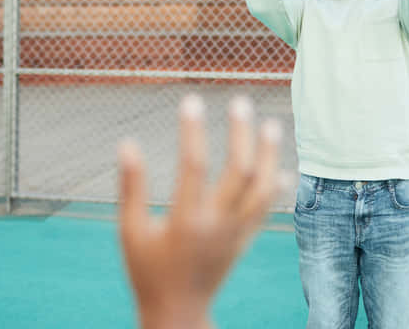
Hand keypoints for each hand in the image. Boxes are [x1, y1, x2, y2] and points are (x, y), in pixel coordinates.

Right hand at [118, 95, 283, 328]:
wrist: (177, 313)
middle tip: (240, 102)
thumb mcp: (130, 231)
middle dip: (242, 133)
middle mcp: (216, 225)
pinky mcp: (244, 242)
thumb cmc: (147, 271)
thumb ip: (131, 188)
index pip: (192, 166)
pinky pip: (267, 210)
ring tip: (271, 124)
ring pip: (262, 188)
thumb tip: (126, 144)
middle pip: (240, 171)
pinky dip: (276, 188)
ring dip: (269, 155)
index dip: (192, 131)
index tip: (191, 101)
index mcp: (185, 221)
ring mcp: (235, 234)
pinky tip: (282, 167)